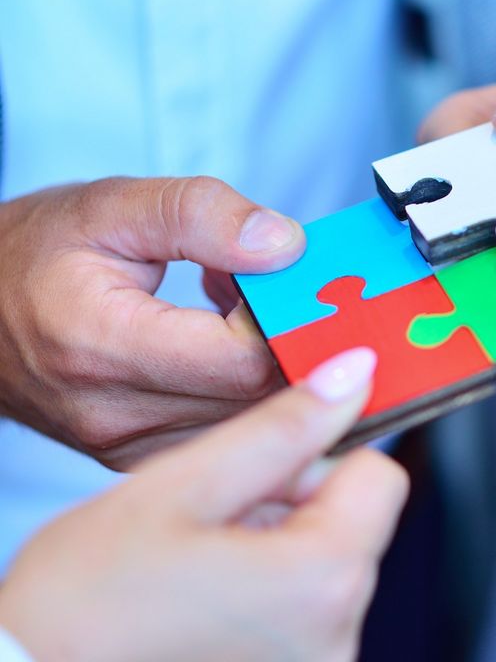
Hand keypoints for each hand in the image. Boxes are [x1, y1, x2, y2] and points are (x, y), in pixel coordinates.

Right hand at [0, 176, 304, 468]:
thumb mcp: (113, 206)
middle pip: (257, 403)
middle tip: (279, 290)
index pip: (242, 360)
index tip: (290, 281)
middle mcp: (113, 413)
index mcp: (102, 345)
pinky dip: (248, 398)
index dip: (286, 320)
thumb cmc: (34, 252)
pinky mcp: (138, 460)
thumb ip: (202, 215)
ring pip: (250, 429)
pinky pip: (225, 442)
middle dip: (289, 344)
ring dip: (272, 372)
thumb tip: (285, 245)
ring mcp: (125, 447)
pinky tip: (227, 348)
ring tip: (240, 311)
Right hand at [0, 347, 406, 661]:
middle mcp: (338, 639)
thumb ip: (281, 427)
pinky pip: (306, 616)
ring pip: (328, 567)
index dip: (317, 460)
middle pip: (354, 524)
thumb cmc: (83, 604)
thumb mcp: (182, 487)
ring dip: (277, 552)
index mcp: (324, 581)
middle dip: (293, 507)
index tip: (258, 471)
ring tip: (197, 568)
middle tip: (210, 522)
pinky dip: (267, 598)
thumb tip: (353, 373)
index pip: (380, 476)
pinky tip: (204, 604)